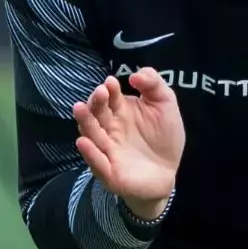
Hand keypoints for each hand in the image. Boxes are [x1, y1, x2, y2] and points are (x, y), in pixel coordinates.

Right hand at [72, 69, 182, 219]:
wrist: (168, 173)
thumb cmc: (164, 137)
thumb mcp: (165, 104)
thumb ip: (153, 84)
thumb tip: (135, 75)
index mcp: (120, 112)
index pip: (110, 98)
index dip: (109, 90)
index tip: (111, 82)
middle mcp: (109, 130)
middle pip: (97, 115)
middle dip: (95, 102)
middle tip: (100, 92)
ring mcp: (108, 151)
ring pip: (92, 135)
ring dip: (85, 122)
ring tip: (79, 108)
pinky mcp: (110, 173)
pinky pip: (98, 163)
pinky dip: (90, 153)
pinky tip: (84, 142)